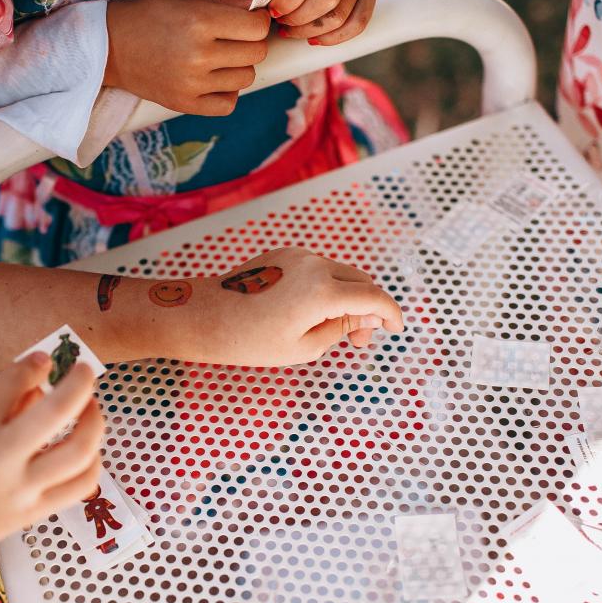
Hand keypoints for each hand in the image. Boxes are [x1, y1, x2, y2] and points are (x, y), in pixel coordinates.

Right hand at [0, 353, 103, 562]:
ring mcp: (21, 489)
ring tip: (91, 406)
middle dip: (78, 382)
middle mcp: (0, 459)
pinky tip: (88, 447)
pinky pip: (80, 486)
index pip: (13, 383)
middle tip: (83, 370)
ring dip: (94, 421)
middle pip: (57, 411)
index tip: (43, 360)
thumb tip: (39, 386)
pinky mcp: (35, 511)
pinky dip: (92, 462)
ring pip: (79, 451)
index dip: (34, 364)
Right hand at [103, 0, 270, 115]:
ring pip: (246, 78)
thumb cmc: (147, 14)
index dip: (257, 20)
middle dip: (250, 42)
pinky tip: (214, 79)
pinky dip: (227, 92)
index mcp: (200, 22)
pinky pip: (228, 104)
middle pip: (256, 53)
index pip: (257, 27)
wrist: (109, 46)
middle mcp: (199, 55)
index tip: (248, 19)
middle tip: (233, 37)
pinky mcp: (185, 104)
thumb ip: (223, 0)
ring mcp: (193, 84)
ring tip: (219, 57)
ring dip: (238, 66)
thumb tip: (258, 7)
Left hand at [189, 247, 403, 365]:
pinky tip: (311, 312)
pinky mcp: (282, 255)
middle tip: (359, 340)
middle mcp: (314, 265)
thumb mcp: (304, 347)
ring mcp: (297, 256)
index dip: (390, 313)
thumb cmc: (249, 340)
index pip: (373, 297)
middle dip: (368, 308)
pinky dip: (326, 287)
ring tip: (333, 329)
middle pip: (360, 280)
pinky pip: (317, 269)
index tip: (396, 328)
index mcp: (322, 292)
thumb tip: (368, 316)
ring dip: (346, 297)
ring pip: (339, 273)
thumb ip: (343, 328)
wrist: (204, 316)